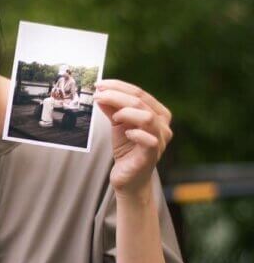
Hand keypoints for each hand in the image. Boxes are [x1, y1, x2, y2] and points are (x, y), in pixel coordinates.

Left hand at [93, 79, 172, 198]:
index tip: (100, 84)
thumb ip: (112, 108)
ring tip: (114, 117)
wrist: (128, 177)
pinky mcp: (152, 155)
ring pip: (147, 117)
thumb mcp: (117, 124)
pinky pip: (148, 140)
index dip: (119, 86)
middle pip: (141, 102)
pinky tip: (125, 133)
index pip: (140, 93)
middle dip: (116, 95)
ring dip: (126, 112)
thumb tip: (101, 92)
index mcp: (158, 114)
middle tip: (98, 95)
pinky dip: (135, 133)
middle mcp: (163, 125)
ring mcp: (159, 140)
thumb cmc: (126, 149)